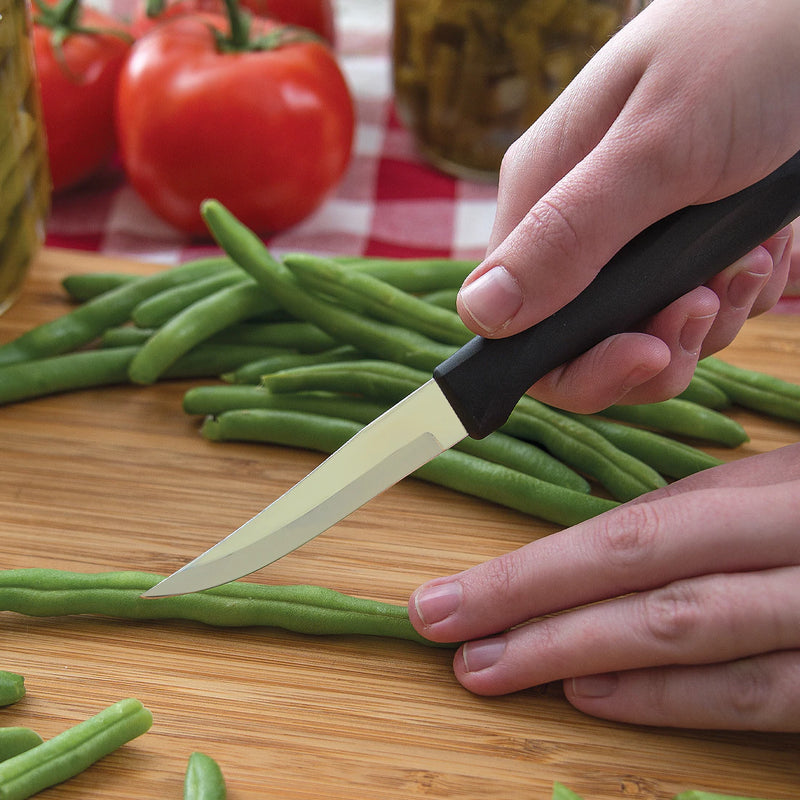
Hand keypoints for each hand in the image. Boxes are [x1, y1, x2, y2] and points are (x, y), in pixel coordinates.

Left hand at [408, 444, 799, 730]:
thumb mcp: (781, 483)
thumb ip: (703, 514)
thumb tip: (595, 553)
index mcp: (775, 488)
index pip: (631, 530)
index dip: (534, 569)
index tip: (449, 596)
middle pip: (648, 580)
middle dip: (534, 614)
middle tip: (446, 637)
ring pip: (695, 640)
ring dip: (584, 660)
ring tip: (497, 670)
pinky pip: (763, 694)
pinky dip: (674, 703)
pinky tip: (597, 699)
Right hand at [458, 0, 799, 412]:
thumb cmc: (743, 48)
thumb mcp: (653, 148)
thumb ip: (567, 235)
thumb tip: (481, 315)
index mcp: (542, 201)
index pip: (516, 324)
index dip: (573, 364)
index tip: (643, 349)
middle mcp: (578, 229)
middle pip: (586, 345)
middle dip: (654, 350)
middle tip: (704, 304)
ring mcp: (635, 241)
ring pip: (651, 334)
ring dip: (709, 319)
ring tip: (749, 256)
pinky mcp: (687, 244)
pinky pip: (702, 309)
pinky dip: (741, 293)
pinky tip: (765, 245)